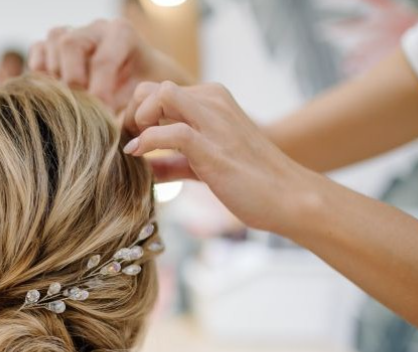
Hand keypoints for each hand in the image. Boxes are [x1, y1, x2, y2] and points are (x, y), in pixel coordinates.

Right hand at [28, 19, 191, 111]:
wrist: (136, 83)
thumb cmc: (142, 92)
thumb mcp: (145, 99)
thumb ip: (131, 110)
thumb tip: (111, 130)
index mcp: (121, 34)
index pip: (103, 60)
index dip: (99, 93)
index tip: (102, 118)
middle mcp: (94, 29)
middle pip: (70, 44)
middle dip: (73, 81)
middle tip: (81, 109)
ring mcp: (72, 34)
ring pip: (52, 45)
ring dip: (55, 78)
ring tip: (70, 103)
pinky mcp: (53, 46)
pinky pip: (38, 50)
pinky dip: (40, 72)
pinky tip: (54, 93)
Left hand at [123, 81, 320, 234]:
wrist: (288, 197)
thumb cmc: (250, 183)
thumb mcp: (204, 166)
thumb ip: (174, 163)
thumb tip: (144, 169)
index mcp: (212, 100)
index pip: (158, 91)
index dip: (136, 113)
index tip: (130, 140)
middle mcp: (212, 102)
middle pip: (152, 88)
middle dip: (131, 113)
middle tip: (128, 143)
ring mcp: (214, 121)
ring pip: (160, 96)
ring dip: (137, 120)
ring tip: (134, 148)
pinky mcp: (213, 147)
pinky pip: (169, 132)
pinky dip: (147, 143)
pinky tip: (139, 158)